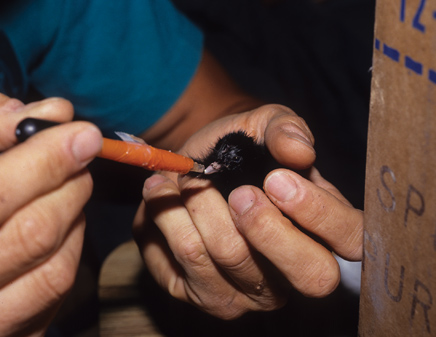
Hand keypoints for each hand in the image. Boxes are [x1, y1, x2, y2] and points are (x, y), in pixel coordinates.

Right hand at [0, 92, 101, 335]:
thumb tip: (53, 113)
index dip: (42, 164)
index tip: (83, 134)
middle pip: (27, 238)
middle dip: (69, 188)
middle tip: (81, 160)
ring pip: (50, 274)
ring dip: (74, 222)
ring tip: (68, 191)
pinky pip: (53, 300)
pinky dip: (68, 255)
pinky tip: (58, 229)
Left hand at [133, 104, 362, 318]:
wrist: (188, 166)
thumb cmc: (237, 149)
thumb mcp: (263, 125)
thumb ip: (285, 128)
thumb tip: (299, 150)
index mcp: (323, 228)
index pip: (352, 240)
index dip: (320, 213)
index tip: (276, 179)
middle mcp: (295, 271)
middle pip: (311, 276)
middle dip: (267, 227)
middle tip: (237, 192)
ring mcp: (252, 292)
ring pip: (231, 260)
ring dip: (200, 207)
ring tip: (185, 179)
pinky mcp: (206, 296)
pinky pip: (185, 263)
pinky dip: (168, 218)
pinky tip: (163, 194)